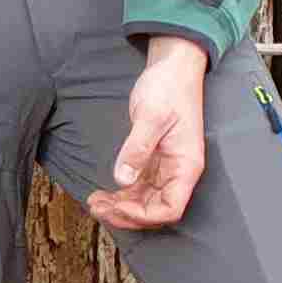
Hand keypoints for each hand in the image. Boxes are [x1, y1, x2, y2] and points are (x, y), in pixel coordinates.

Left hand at [89, 39, 208, 229]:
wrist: (172, 67)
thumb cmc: (169, 88)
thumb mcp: (151, 117)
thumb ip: (137, 149)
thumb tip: (122, 179)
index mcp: (186, 165)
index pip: (170, 208)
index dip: (144, 215)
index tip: (118, 206)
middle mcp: (178, 171)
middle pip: (155, 210)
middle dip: (127, 214)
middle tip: (98, 208)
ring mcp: (166, 167)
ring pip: (144, 201)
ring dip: (120, 206)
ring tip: (95, 202)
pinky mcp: (154, 160)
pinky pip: (138, 187)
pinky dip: (121, 194)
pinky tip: (104, 193)